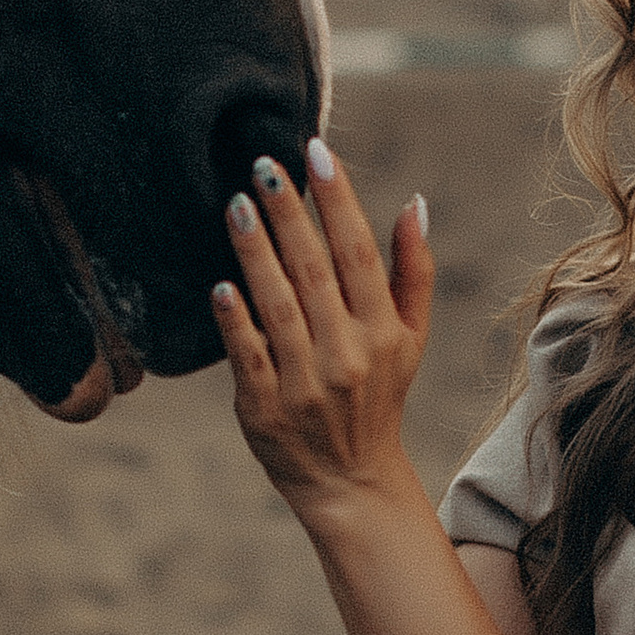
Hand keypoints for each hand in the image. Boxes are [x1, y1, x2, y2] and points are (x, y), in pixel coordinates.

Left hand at [213, 140, 432, 522]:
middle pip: (314, 271)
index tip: (317, 153)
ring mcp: (304, 383)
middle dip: (289, 214)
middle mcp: (347, 355)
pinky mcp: (265, 408)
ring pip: (277, 305)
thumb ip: (412, 272)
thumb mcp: (409, 338)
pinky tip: (220, 284)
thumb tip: (414, 203)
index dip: (338, 201)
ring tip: (236, 205)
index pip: (359, 253)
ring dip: (255, 253)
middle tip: (263, 164)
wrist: (350, 481)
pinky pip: (247, 355)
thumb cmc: (378, 397)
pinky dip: (234, 320)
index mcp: (383, 332)